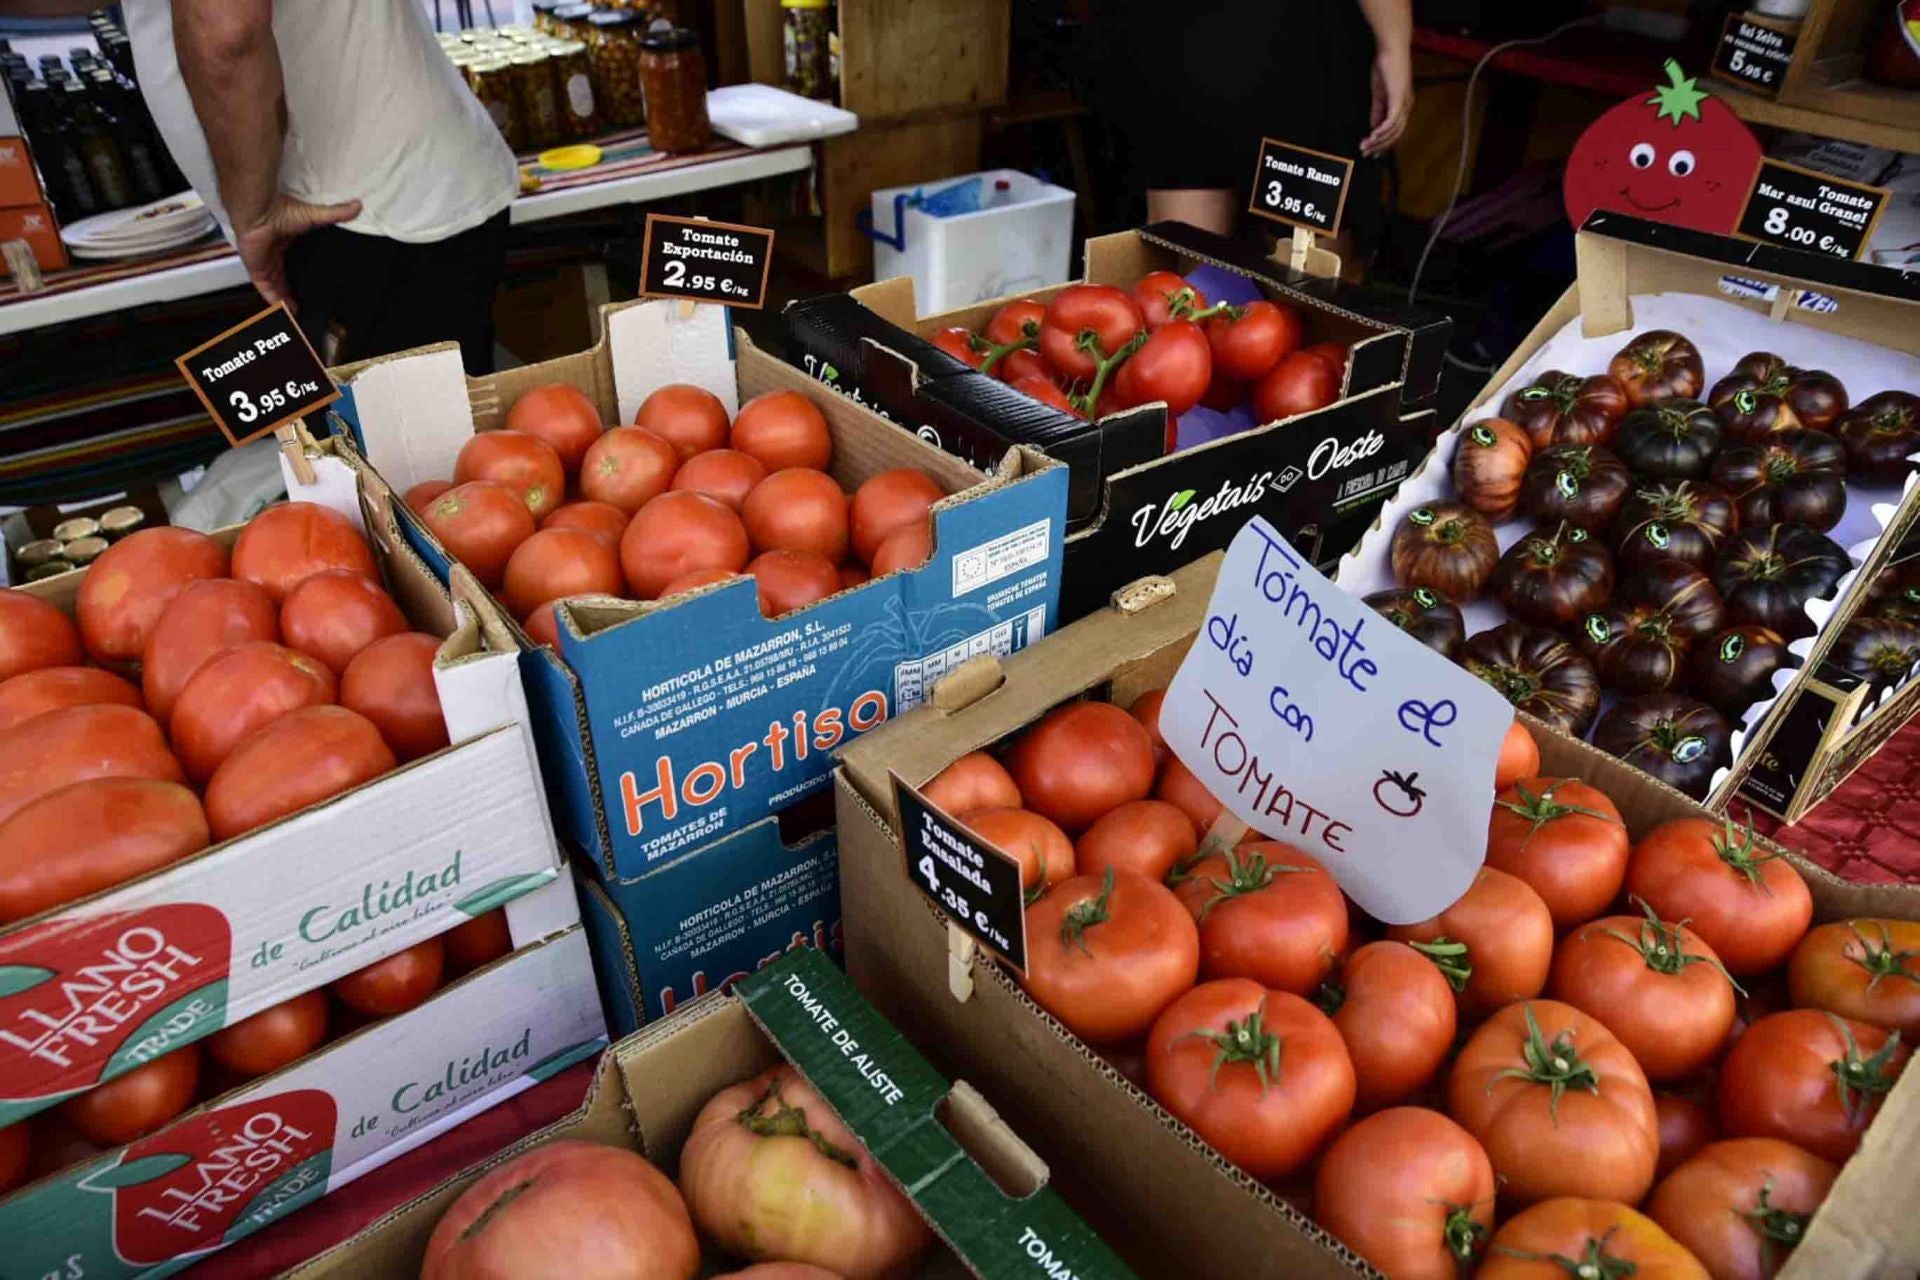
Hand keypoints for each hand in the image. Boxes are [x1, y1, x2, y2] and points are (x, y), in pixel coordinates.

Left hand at [234, 192, 361, 307]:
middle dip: (292, 293)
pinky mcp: (257, 270)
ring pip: (275, 288)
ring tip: (297, 313)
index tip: (312, 287)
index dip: (300, 276)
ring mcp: (263, 263)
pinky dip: (274, 300)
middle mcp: (272, 255)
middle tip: (305, 306)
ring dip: (285, 300)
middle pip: (283, 279)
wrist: (260, 212)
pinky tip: (285, 310)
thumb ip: (336, 213)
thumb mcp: (316, 215)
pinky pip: (265, 290)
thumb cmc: (281, 210)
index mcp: (284, 243)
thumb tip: (357, 205)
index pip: (292, 264)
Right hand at [1360, 46, 1412, 156]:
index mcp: (1403, 105)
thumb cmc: (1386, 66)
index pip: (1396, 130)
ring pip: (1394, 130)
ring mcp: (1404, 103)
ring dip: (1379, 141)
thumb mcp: (1379, 93)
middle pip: (1396, 134)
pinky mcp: (1399, 99)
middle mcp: (1407, 106)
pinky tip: (1372, 135)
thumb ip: (1377, 111)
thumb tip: (1374, 126)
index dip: (1384, 143)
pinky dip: (1381, 131)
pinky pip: (1391, 121)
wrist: (1391, 50)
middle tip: (1367, 153)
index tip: (1372, 151)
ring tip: (1366, 146)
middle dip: (1380, 146)